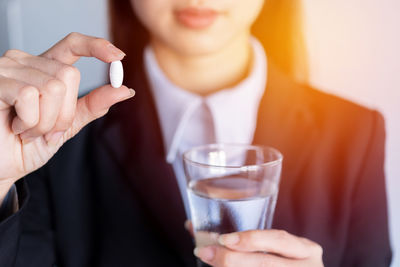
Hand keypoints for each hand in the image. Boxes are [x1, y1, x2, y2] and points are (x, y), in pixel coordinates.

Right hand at [0, 32, 133, 199]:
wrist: (3, 166)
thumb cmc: (29, 145)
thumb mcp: (69, 125)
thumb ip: (93, 105)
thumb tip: (124, 90)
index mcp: (46, 70)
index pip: (72, 44)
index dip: (96, 46)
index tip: (118, 56)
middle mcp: (27, 64)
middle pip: (69, 75)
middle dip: (64, 114)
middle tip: (45, 130)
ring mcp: (8, 70)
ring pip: (53, 87)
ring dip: (45, 122)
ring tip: (27, 130)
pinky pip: (29, 95)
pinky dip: (30, 121)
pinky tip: (16, 127)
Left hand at [193, 230, 323, 266]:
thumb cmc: (283, 263)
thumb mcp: (276, 249)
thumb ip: (245, 240)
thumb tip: (192, 226)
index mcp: (306, 251)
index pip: (279, 240)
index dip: (251, 239)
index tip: (223, 239)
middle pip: (265, 264)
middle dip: (231, 259)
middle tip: (204, 252)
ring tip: (209, 261)